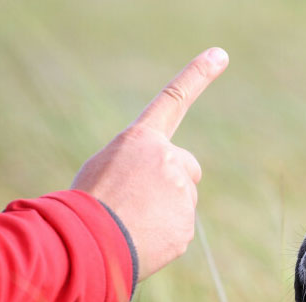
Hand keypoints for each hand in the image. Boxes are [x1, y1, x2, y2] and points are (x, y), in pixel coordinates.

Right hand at [72, 47, 228, 281]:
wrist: (86, 242)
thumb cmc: (85, 204)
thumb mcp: (103, 169)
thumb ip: (137, 166)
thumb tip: (156, 192)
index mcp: (141, 140)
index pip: (172, 100)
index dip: (197, 75)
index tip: (220, 55)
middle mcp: (167, 159)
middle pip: (187, 168)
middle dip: (174, 182)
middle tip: (141, 200)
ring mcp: (180, 193)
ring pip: (182, 202)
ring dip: (162, 212)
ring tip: (131, 222)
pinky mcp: (186, 225)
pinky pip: (178, 229)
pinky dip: (162, 236)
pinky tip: (139, 239)